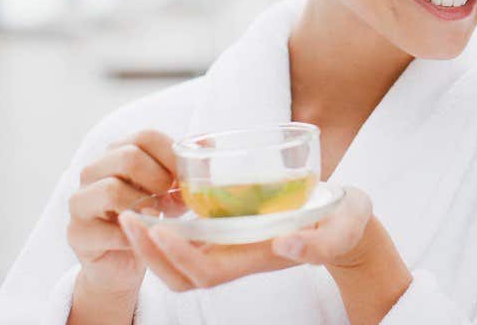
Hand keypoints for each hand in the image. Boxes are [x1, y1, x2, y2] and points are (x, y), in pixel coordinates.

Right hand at [67, 130, 177, 297]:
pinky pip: (107, 229)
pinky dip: (134, 235)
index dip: (172, 154)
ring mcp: (80, 201)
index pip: (146, 136)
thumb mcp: (172, 191)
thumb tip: (208, 146)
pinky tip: (144, 236)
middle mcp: (93, 171)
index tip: (187, 177)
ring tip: (157, 216)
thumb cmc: (149, 217)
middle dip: (159, 179)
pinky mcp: (77, 232)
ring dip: (144, 206)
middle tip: (171, 198)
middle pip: (127, 157)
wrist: (122, 263)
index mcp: (118, 152)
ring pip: (111, 189)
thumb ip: (186, 170)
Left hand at [117, 186, 377, 290]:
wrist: (350, 223)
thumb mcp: (345, 227)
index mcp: (260, 258)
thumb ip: (321, 242)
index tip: (158, 228)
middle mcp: (241, 258)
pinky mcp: (234, 232)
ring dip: (151, 244)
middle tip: (126, 217)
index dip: (178, 256)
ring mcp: (235, 248)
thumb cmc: (348, 222)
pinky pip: (191, 240)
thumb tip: (284, 244)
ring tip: (131, 212)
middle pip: (182, 275)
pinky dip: (167, 229)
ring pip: (180, 262)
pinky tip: (157, 201)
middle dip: (149, 252)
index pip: (206, 271)